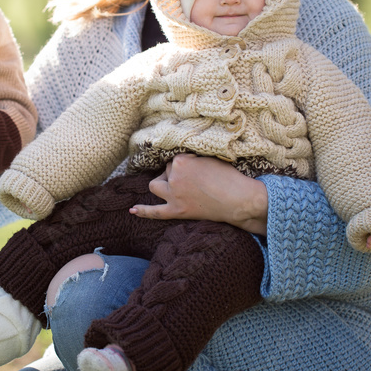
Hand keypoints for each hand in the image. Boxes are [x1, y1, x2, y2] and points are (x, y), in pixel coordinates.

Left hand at [129, 153, 268, 234]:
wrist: (238, 200)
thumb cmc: (229, 177)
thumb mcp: (210, 158)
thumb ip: (193, 158)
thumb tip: (184, 160)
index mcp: (181, 161)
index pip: (174, 159)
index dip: (186, 164)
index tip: (198, 169)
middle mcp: (174, 177)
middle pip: (166, 172)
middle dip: (177, 174)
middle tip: (195, 180)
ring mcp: (173, 196)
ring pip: (155, 186)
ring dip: (162, 184)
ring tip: (174, 186)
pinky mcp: (176, 211)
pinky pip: (155, 212)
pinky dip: (143, 211)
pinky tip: (132, 209)